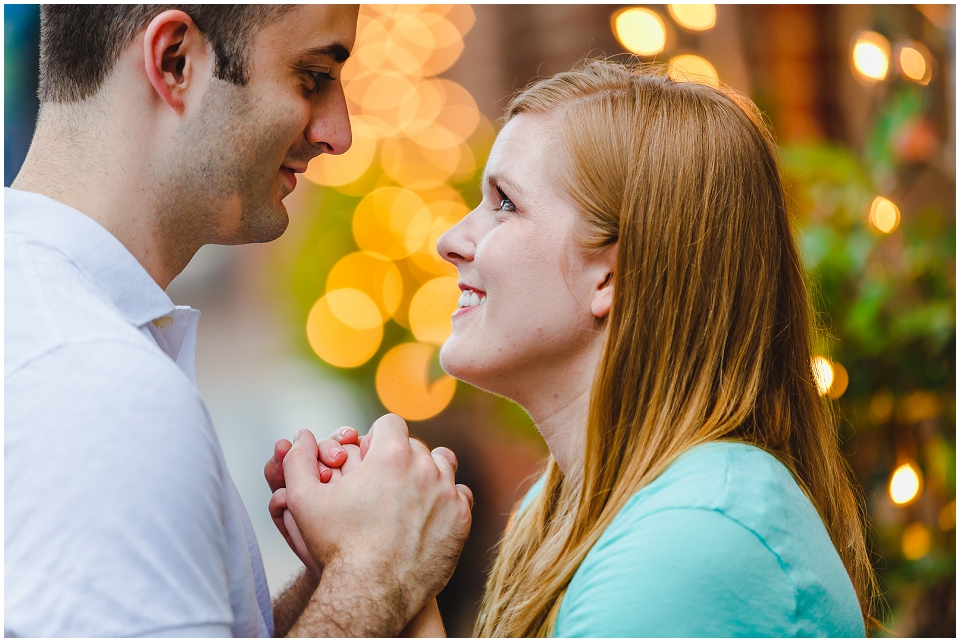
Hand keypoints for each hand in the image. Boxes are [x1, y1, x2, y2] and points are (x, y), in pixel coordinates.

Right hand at [282, 415, 472, 634]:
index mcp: (391, 454)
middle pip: (415, 445)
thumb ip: (298, 461)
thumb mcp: (303, 500)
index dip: (377, 437)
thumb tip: (302, 436)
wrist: (372, 592)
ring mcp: (447, 492)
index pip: (390, 423)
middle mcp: (425, 467)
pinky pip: (460, 494)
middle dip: (399, 457)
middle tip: (383, 483)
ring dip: (427, 473)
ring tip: (408, 495)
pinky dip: (446, 500)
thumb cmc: (337, 547)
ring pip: (442, 465)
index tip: (369, 457)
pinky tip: (428, 514)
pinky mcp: (461, 518)